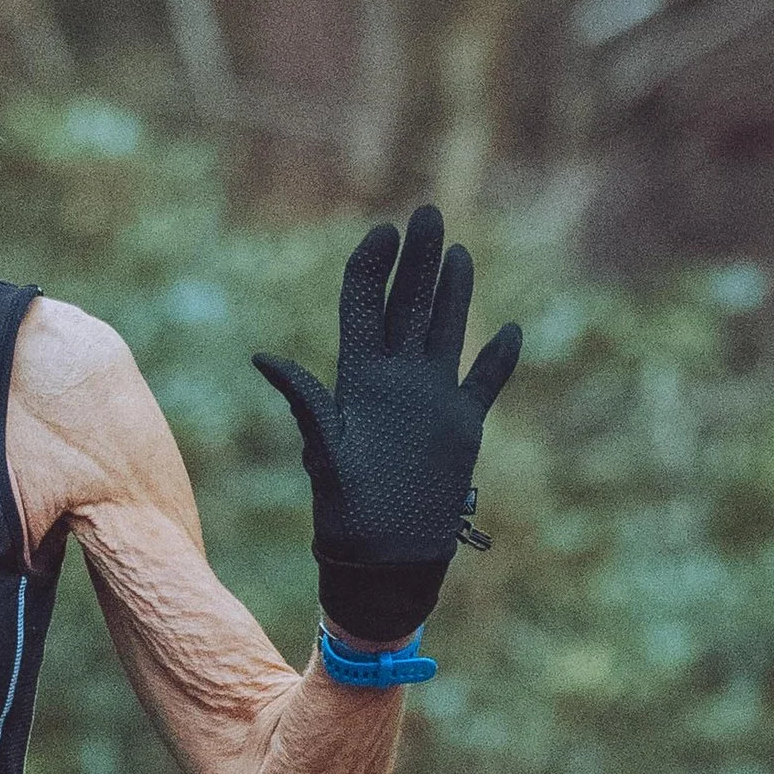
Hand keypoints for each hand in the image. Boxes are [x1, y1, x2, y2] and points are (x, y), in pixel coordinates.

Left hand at [252, 203, 520, 643]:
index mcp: (360, 379)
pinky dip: (498, 359)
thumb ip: (306, 400)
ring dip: (452, 292)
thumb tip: (263, 358)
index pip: (364, 307)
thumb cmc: (347, 513)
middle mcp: (396, 380)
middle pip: (407, 305)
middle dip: (417, 259)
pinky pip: (484, 383)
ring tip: (457, 252)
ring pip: (445, 330)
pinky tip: (510, 331)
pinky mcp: (462, 426)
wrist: (385, 560)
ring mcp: (431, 399)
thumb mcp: (325, 450)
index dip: (372, 267)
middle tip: (427, 212)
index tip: (383, 232)